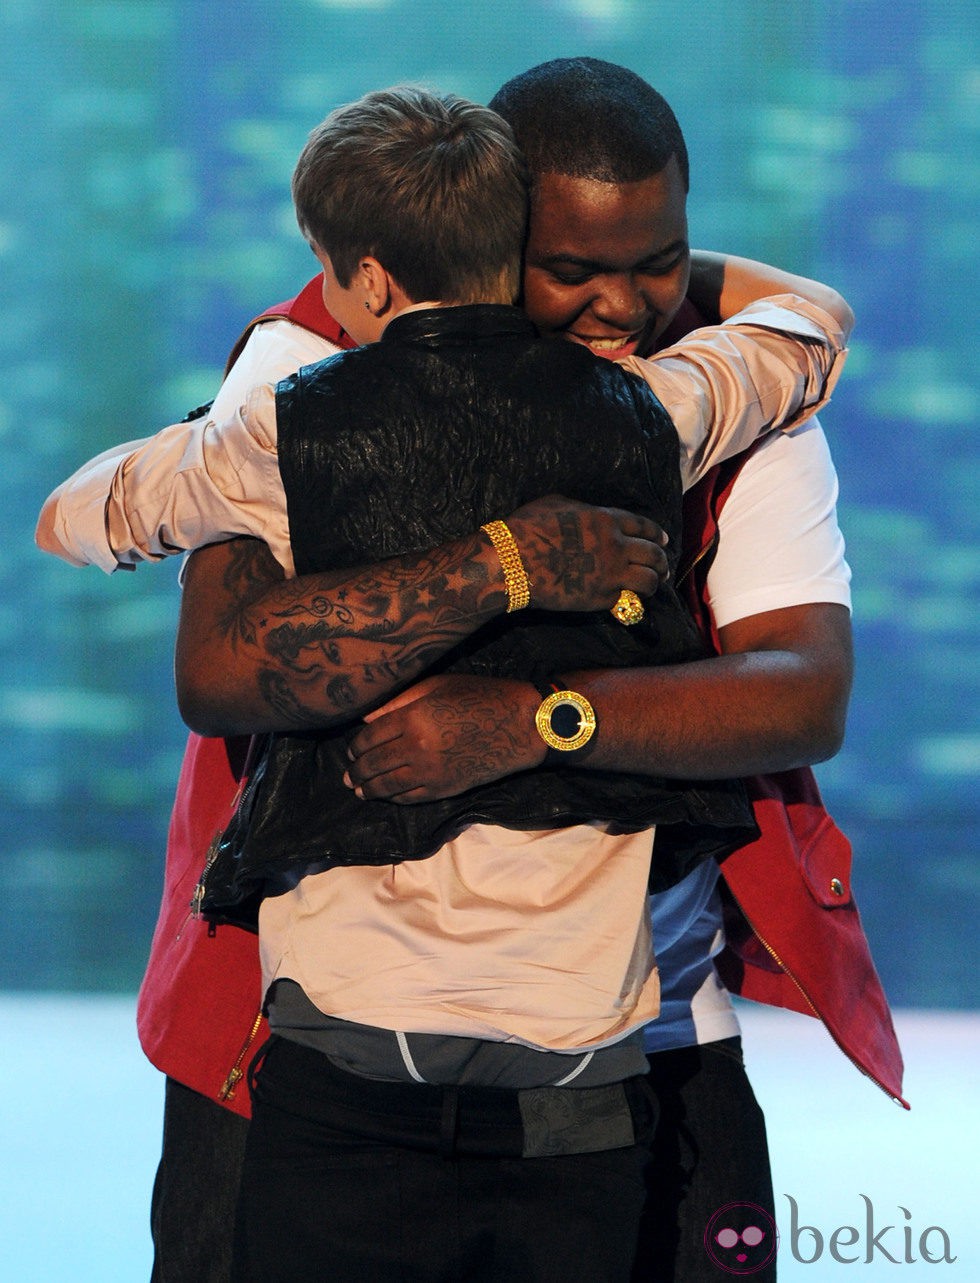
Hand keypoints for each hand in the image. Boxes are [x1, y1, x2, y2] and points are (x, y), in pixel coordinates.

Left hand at [344, 674, 542, 802]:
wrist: (519, 725)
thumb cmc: (480, 696)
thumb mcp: (438, 686)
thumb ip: (399, 701)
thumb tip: (366, 718)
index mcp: (414, 718)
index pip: (370, 736)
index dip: (355, 745)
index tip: (351, 749)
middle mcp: (417, 748)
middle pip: (374, 763)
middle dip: (356, 771)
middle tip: (348, 775)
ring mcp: (431, 772)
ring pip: (388, 786)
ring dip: (369, 789)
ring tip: (358, 789)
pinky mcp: (445, 788)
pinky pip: (410, 797)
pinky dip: (393, 798)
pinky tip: (386, 795)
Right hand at [503, 495, 667, 612]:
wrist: (514, 562)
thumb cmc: (528, 528)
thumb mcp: (557, 504)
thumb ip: (581, 509)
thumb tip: (585, 513)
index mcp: (606, 520)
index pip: (644, 526)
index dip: (657, 534)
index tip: (663, 540)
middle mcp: (616, 546)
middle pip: (653, 554)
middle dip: (662, 560)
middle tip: (663, 566)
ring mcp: (611, 573)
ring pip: (649, 580)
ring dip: (655, 581)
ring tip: (654, 584)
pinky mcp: (601, 597)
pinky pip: (628, 599)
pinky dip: (632, 599)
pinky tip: (631, 599)